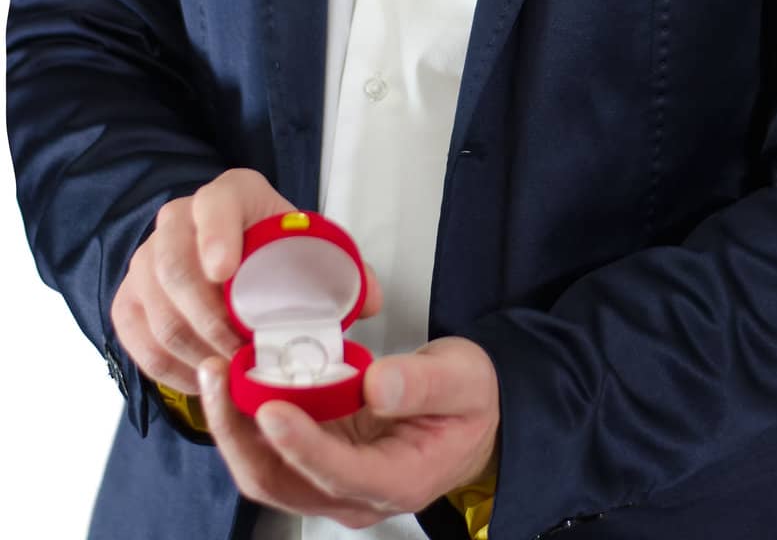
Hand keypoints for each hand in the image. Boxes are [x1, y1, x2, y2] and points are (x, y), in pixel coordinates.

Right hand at [110, 168, 382, 392]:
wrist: (232, 257)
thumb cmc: (277, 253)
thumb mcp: (311, 250)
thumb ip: (346, 272)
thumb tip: (370, 301)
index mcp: (231, 195)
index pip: (215, 205)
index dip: (216, 235)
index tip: (225, 272)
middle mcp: (178, 219)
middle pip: (174, 266)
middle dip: (209, 317)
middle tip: (243, 352)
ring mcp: (146, 259)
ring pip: (155, 308)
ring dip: (193, 349)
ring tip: (230, 372)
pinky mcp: (129, 298)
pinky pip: (136, 337)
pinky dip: (168, 367)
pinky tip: (202, 381)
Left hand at [197, 336, 499, 527]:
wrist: (469, 418)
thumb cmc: (469, 400)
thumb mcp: (464, 379)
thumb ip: (424, 384)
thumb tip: (377, 386)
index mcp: (398, 480)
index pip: (338, 472)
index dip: (300, 443)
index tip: (271, 406)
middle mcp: (355, 496)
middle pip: (282, 482)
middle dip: (241, 434)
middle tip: (220, 376)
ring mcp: (331, 483)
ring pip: (265, 472)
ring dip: (233, 427)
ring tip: (216, 372)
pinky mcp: (316, 462)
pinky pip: (269, 453)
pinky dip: (244, 421)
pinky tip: (233, 379)